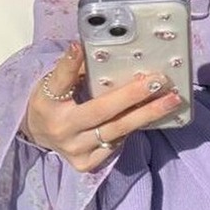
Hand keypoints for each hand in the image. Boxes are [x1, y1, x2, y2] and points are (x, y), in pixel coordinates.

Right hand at [22, 42, 182, 171]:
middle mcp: (61, 129)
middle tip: (159, 81)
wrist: (38, 134)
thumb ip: (72, 68)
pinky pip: (116, 144)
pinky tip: (151, 115)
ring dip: (147, 114)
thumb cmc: (53, 100)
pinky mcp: (86, 164)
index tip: (80, 46)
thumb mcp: (54, 81)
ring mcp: (74, 150)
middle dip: (133, 95)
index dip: (70, 64)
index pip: (61, 80)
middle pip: (101, 110)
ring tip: (171, 100)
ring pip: (116, 131)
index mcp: (48, 103)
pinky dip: (134, 128)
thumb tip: (93, 46)